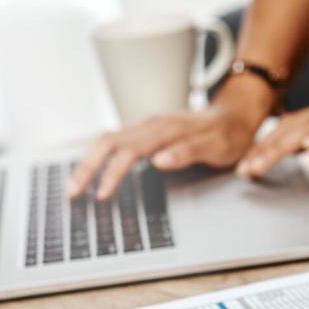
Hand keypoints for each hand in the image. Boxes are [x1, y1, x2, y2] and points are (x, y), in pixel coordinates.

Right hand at [68, 76, 273, 199]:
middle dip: (87, 167)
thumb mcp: (218, 145)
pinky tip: (92, 171)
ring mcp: (147, 127)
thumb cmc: (229, 133)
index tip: (101, 194)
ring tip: (74, 187)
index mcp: (166, 128)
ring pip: (108, 140)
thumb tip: (158, 160)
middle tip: (72, 193)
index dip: (112, 173)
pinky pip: (116, 142)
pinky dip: (99, 157)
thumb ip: (188, 152)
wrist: (236, 115)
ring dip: (88, 163)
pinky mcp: (146, 133)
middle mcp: (152, 124)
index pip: (129, 150)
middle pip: (108, 142)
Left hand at [235, 95, 308, 180]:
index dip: (263, 146)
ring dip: (278, 148)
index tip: (246, 164)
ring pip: (305, 130)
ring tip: (259, 165)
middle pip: (289, 128)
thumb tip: (299, 148)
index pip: (288, 128)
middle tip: (243, 169)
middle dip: (262, 149)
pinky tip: (305, 147)